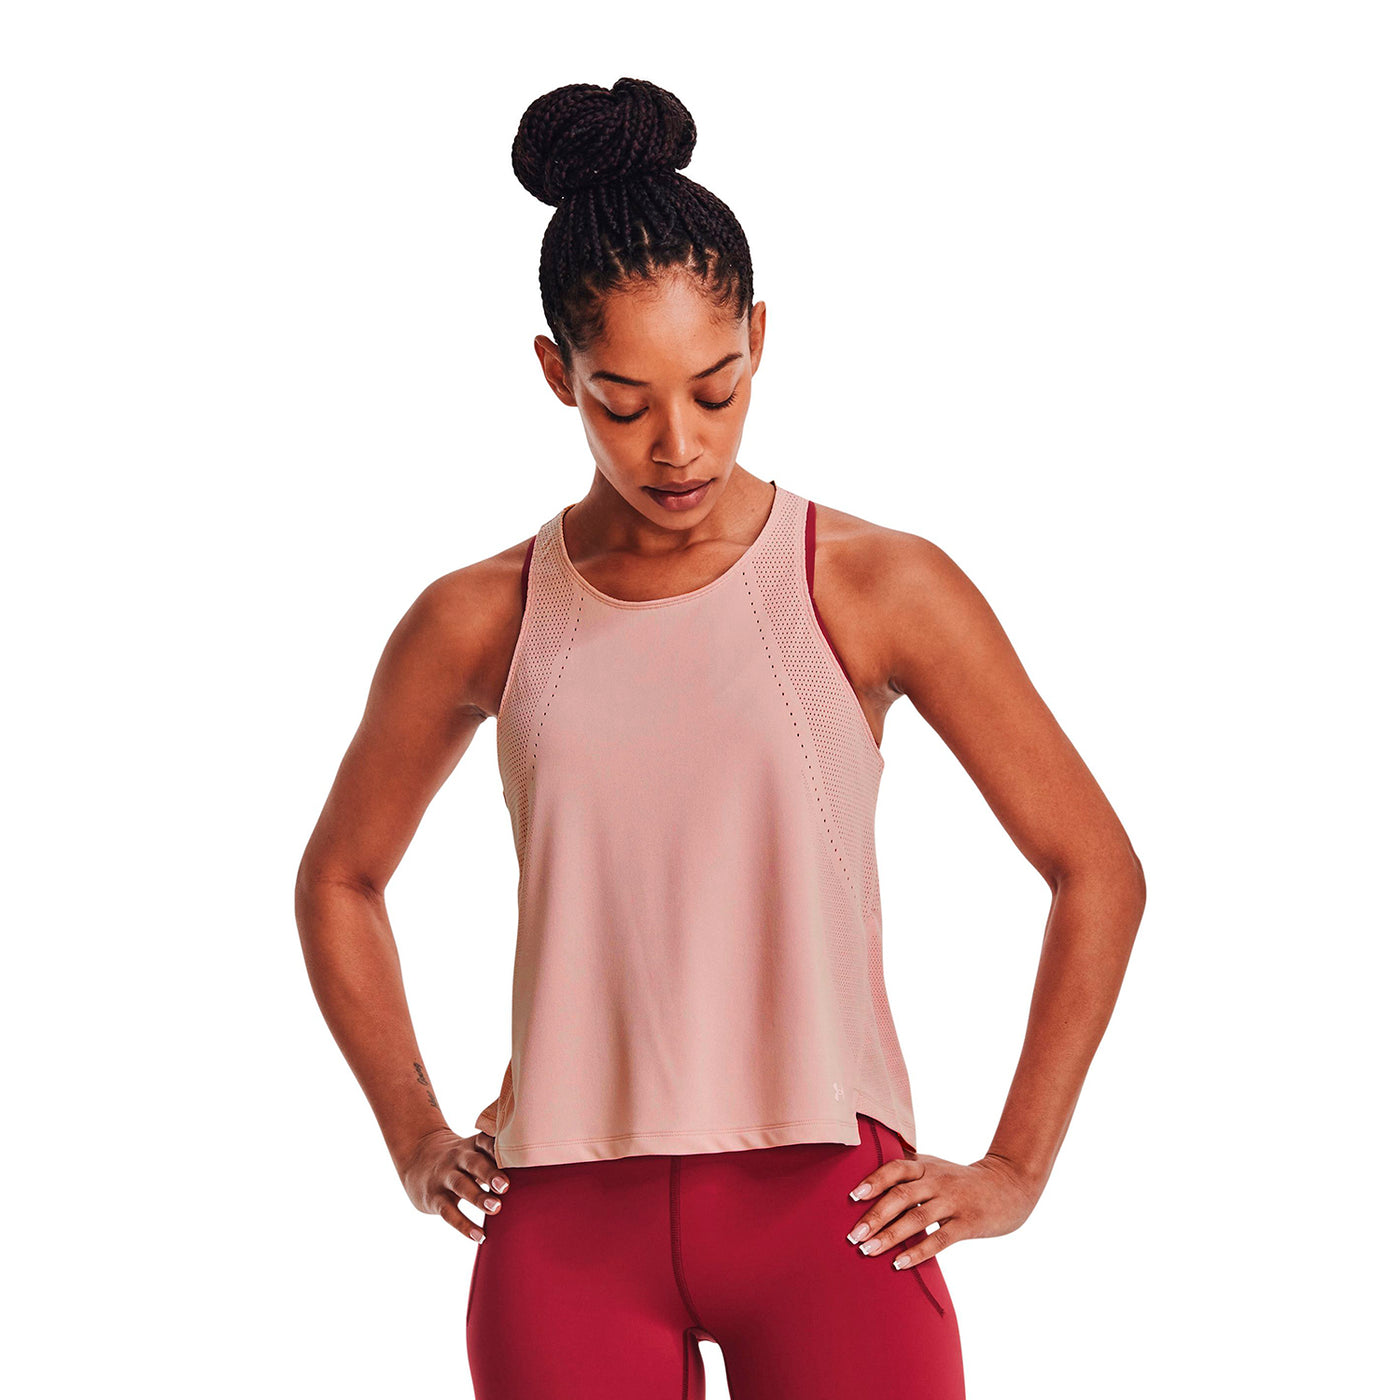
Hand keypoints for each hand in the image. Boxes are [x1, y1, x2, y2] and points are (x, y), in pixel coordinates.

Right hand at [397, 1126, 510, 1242]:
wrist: (417, 1158)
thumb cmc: (460, 1160)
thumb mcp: (474, 1150)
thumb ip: (497, 1158)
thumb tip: (535, 1171)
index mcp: (472, 1145)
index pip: (486, 1141)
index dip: (499, 1147)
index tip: (516, 1156)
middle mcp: (458, 1158)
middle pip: (474, 1163)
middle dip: (490, 1173)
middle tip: (506, 1186)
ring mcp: (444, 1177)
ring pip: (461, 1185)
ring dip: (478, 1197)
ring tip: (496, 1208)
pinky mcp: (434, 1198)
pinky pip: (448, 1212)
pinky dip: (463, 1225)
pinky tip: (479, 1235)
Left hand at [844, 1148, 1040, 1268]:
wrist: (1009, 1185)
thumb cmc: (961, 1179)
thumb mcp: (935, 1166)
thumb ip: (907, 1169)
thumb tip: (868, 1172)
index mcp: (925, 1165)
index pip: (895, 1168)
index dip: (873, 1180)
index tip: (851, 1196)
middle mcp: (937, 1181)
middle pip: (901, 1195)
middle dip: (874, 1216)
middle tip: (852, 1235)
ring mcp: (953, 1202)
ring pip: (916, 1219)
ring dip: (889, 1236)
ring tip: (867, 1250)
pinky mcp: (968, 1223)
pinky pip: (940, 1239)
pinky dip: (918, 1252)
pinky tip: (899, 1264)